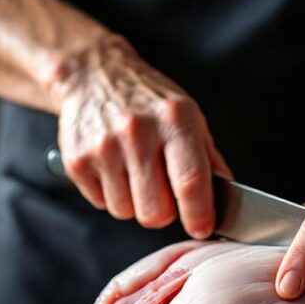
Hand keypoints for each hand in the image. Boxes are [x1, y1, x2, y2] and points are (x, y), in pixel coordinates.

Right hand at [50, 37, 229, 238]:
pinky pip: (101, 204)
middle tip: (162, 193)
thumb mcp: (188, 115)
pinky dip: (110, 194)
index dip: (199, 214)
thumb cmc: (147, 100)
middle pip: (155, 212)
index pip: (190, 181)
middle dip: (163, 212)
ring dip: (134, 203)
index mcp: (174, 120)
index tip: (202, 228)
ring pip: (126, 212)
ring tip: (134, 174)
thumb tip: (227, 198)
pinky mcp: (77, 160)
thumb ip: (209, 158)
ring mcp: (103, 147)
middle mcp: (137, 132)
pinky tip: (113, 168)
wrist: (93, 75)